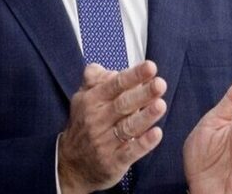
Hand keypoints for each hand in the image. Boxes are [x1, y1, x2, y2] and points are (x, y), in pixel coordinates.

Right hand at [58, 61, 167, 193]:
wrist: (70, 165)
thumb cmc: (84, 125)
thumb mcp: (82, 99)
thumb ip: (95, 80)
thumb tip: (108, 69)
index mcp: (92, 101)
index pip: (115, 85)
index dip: (133, 75)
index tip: (150, 67)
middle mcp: (97, 120)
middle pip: (123, 104)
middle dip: (143, 93)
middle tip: (160, 84)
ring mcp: (104, 142)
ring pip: (128, 127)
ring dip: (145, 116)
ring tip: (161, 105)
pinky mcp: (112, 162)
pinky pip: (130, 152)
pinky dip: (143, 143)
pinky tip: (157, 134)